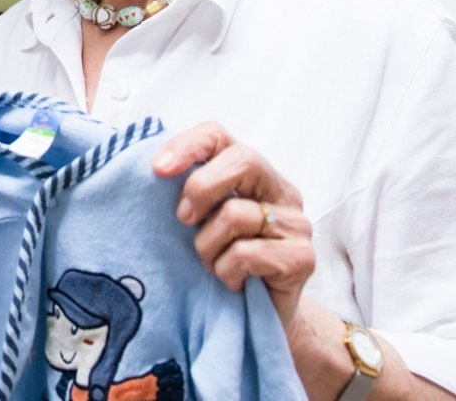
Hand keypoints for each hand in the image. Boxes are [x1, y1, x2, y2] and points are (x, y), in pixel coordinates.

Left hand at [150, 122, 313, 330]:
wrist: (258, 320)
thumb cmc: (222, 263)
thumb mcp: (199, 222)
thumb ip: (186, 192)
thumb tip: (153, 169)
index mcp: (251, 174)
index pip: (220, 136)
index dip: (188, 145)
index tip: (157, 170)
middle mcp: (279, 191)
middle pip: (243, 159)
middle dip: (201, 188)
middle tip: (183, 220)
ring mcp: (296, 223)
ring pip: (238, 214)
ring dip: (209, 246)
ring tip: (211, 263)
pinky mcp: (302, 257)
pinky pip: (248, 253)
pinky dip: (227, 271)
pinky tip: (231, 282)